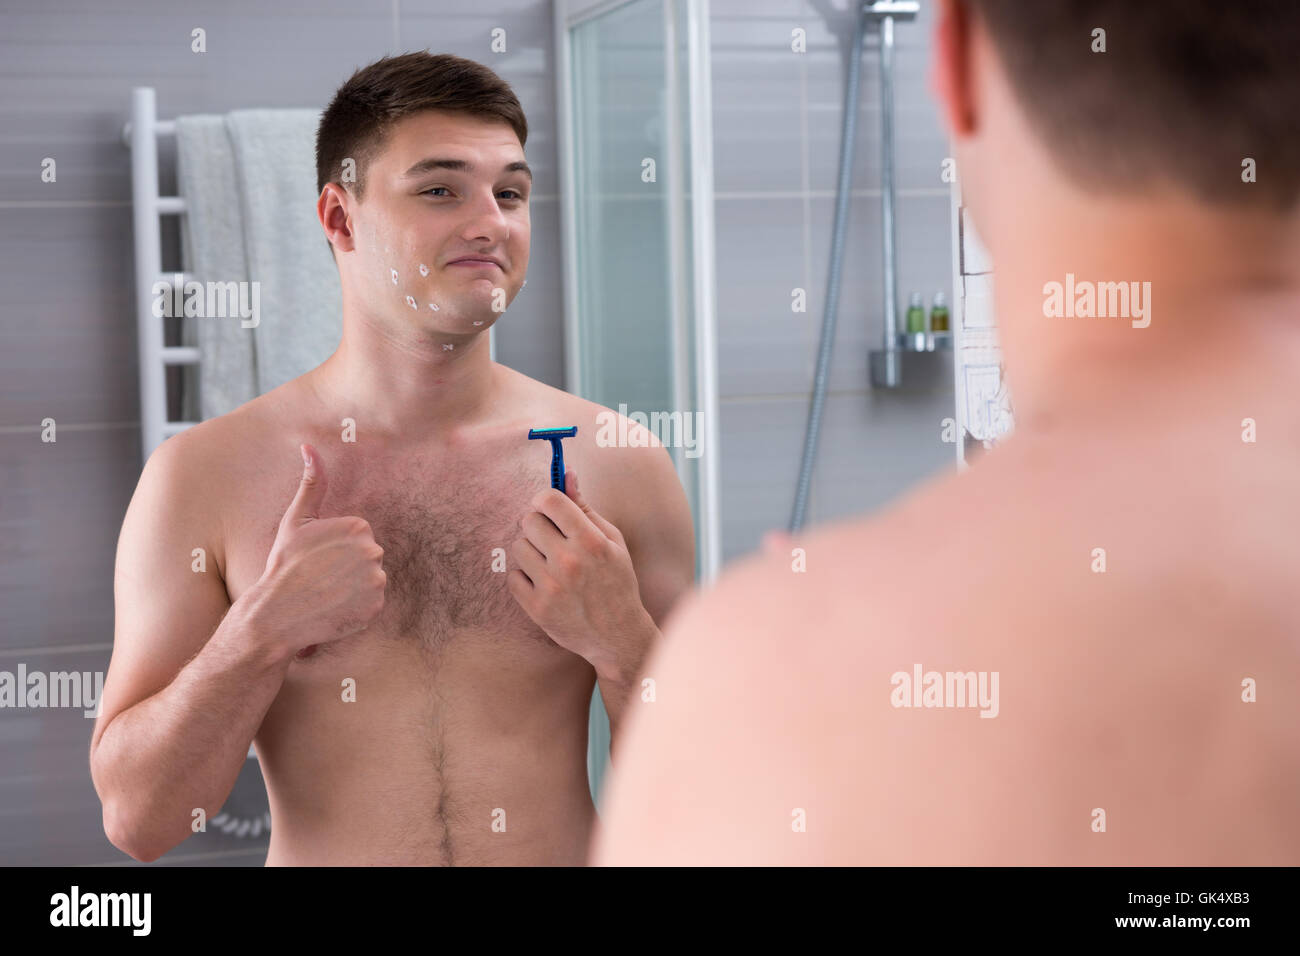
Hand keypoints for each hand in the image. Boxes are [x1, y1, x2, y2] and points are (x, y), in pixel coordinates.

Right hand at [248, 443, 385, 658]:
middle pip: (369, 557)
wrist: (277, 614)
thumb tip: (309, 447)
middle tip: (321, 577)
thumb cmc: (284, 565)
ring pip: (372, 580)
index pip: (360, 536)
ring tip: (327, 593)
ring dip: (354, 588)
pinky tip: (335, 608)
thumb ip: (312, 483)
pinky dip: (358, 608)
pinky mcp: (376, 607)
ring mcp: (376, 580)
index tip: (319, 558)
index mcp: (358, 526)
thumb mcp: (295, 521)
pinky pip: (373, 603)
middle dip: (349, 567)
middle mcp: (373, 551)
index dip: (338, 548)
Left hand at [507, 469, 650, 676]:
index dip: (545, 500)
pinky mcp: (536, 608)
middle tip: (552, 539)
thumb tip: (566, 474)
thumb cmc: (616, 582)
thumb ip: (586, 507)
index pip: (549, 500)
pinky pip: (512, 576)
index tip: (549, 508)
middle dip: (538, 525)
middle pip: (529, 520)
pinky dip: (525, 578)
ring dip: (531, 551)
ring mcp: (550, 587)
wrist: (617, 635)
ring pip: (518, 547)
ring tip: (550, 564)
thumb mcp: (612, 541)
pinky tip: (544, 584)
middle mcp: (569, 562)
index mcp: (590, 542)